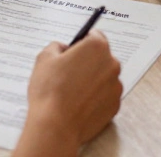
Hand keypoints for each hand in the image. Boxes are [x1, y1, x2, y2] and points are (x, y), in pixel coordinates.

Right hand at [17, 31, 121, 156]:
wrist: (56, 126)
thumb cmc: (50, 90)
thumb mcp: (44, 58)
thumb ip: (56, 46)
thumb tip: (64, 49)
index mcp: (97, 47)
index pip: (95, 35)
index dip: (81, 42)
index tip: (73, 51)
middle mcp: (112, 64)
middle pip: (101, 57)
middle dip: (87, 62)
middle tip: (68, 74)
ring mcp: (116, 86)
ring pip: (104, 77)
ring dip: (92, 80)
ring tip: (72, 92)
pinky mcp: (115, 105)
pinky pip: (106, 96)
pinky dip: (96, 98)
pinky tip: (79, 104)